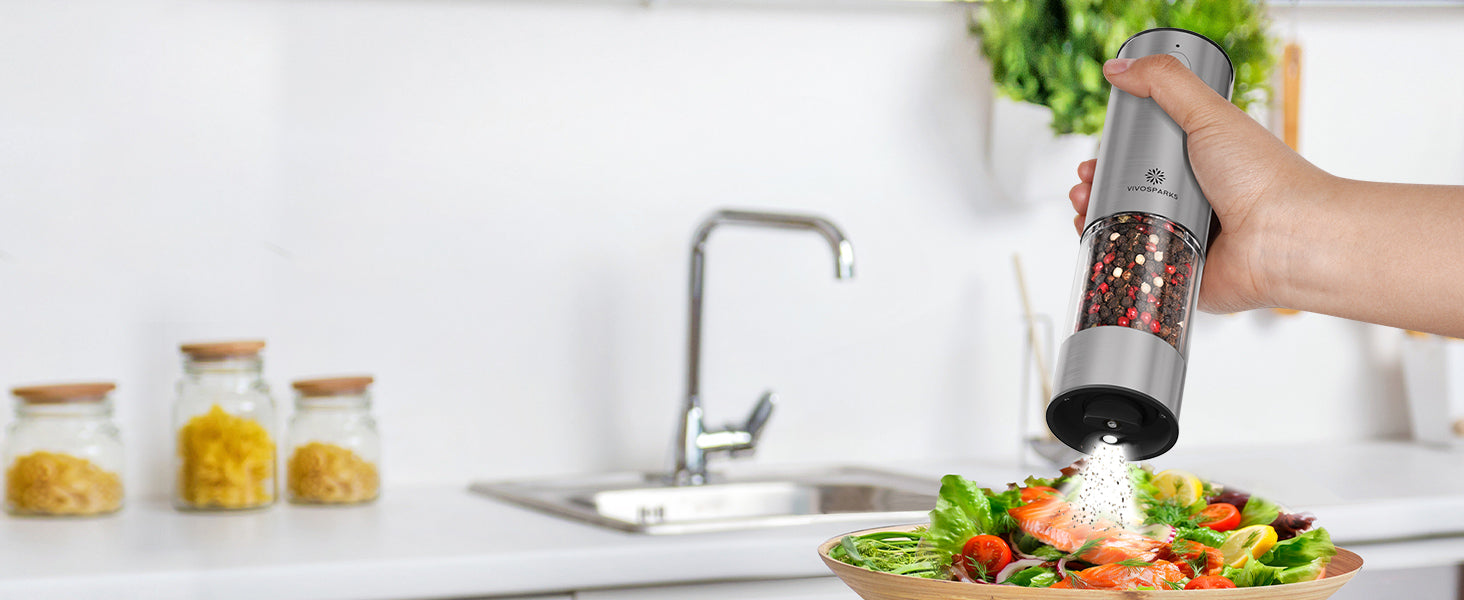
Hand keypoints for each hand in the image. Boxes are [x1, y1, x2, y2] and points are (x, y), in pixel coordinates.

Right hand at [1067, 54, 1335, 313]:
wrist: (1286, 236)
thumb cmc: (1261, 175)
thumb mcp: (1208, 113)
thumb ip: (1164, 83)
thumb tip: (1115, 67)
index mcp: (1199, 163)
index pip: (1143, 159)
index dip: (1112, 159)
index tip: (1094, 159)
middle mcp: (1192, 201)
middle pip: (1127, 195)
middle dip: (1096, 189)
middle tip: (1083, 185)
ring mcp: (1184, 239)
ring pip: (1126, 231)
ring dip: (1096, 220)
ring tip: (1083, 208)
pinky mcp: (1180, 271)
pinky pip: (1137, 266)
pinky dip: (1113, 258)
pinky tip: (1097, 245)